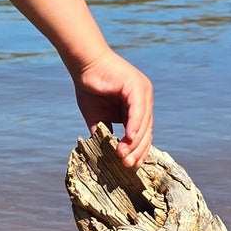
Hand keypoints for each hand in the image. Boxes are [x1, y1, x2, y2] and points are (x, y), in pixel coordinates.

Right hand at [71, 49, 153, 166]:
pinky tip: (129, 138)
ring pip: (144, 123)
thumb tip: (106, 155)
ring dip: (135, 142)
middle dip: (138, 150)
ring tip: (124, 157)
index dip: (138, 151)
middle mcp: (144, 100)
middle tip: (128, 166)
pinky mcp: (137, 87)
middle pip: (146, 131)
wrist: (83, 64)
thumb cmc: (89, 88)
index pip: (143, 133)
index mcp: (137, 107)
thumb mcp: (97, 117)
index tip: (131, 166)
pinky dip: (134, 126)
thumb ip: (104, 133)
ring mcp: (143, 92)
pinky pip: (138, 111)